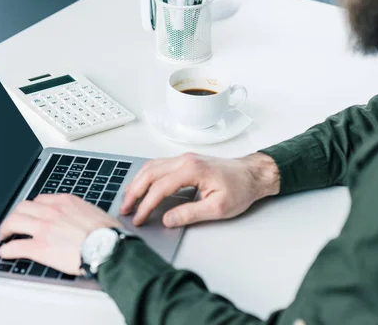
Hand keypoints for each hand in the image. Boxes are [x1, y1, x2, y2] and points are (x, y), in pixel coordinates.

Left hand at [0, 194, 121, 274]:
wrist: (108, 247)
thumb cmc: (107, 233)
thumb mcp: (94, 213)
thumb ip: (81, 213)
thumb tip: (82, 219)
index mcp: (64, 202)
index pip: (40, 200)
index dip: (32, 208)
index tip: (31, 214)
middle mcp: (51, 211)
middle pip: (22, 207)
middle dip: (15, 215)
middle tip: (13, 223)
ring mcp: (43, 228)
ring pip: (14, 222)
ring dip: (5, 229)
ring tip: (4, 236)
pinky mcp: (39, 247)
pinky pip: (16, 246)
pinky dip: (7, 250)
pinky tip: (5, 253)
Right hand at [121, 153, 279, 227]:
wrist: (253, 174)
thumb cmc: (240, 188)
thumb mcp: (218, 208)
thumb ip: (190, 214)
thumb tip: (167, 219)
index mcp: (192, 169)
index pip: (160, 188)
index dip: (146, 205)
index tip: (138, 218)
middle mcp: (184, 160)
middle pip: (149, 173)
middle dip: (134, 192)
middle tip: (125, 209)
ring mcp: (184, 158)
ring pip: (151, 166)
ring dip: (137, 182)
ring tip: (128, 199)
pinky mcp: (185, 161)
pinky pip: (158, 165)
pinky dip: (146, 176)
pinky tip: (142, 186)